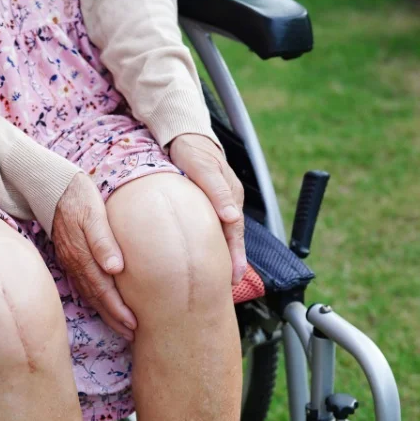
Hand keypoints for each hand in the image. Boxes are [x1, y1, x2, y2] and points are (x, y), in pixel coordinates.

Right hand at [52, 173, 136, 339]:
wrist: (49, 184)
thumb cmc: (77, 194)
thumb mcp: (93, 212)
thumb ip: (104, 240)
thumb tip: (116, 268)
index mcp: (82, 254)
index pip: (103, 290)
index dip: (118, 309)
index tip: (134, 324)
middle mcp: (74, 262)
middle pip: (96, 298)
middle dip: (114, 318)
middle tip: (131, 334)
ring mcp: (69, 261)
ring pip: (89, 294)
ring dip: (105, 312)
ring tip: (122, 326)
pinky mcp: (68, 256)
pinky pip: (82, 284)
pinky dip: (95, 299)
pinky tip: (102, 305)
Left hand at [169, 134, 247, 284]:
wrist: (184, 134)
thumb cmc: (191, 149)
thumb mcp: (202, 167)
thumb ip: (217, 191)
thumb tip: (231, 218)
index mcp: (230, 195)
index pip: (235, 232)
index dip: (235, 255)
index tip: (233, 276)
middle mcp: (229, 200)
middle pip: (233, 236)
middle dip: (233, 260)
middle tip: (230, 286)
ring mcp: (220, 201)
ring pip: (225, 231)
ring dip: (225, 253)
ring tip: (222, 277)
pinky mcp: (210, 201)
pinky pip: (215, 224)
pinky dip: (214, 240)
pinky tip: (209, 252)